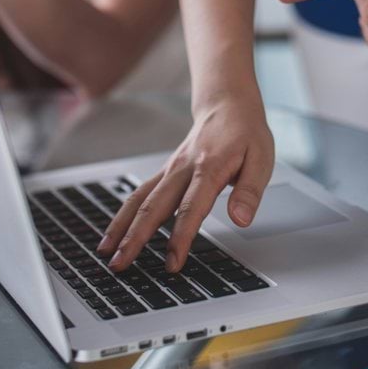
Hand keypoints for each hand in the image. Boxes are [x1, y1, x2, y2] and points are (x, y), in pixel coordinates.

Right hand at [98, 97, 274, 271]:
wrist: (227, 104)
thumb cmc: (245, 133)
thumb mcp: (262, 159)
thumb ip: (250, 191)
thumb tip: (241, 219)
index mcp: (209, 168)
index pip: (190, 209)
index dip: (180, 238)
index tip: (173, 263)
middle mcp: (183, 169)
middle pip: (153, 207)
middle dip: (135, 238)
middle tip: (120, 265)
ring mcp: (170, 170)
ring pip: (139, 200)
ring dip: (121, 227)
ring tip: (105, 252)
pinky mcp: (165, 172)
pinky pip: (140, 193)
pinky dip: (124, 214)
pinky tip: (114, 232)